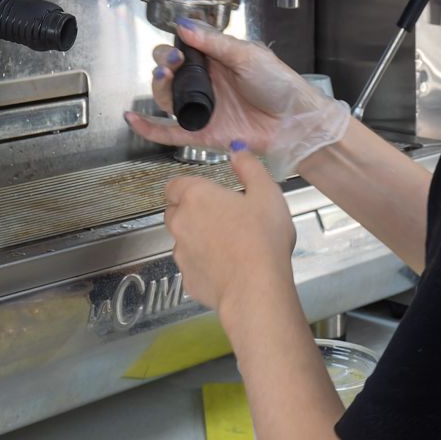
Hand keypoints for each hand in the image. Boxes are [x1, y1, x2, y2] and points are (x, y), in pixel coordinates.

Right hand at [128, 20, 349, 175]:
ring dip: (158, 87)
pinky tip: (133, 119)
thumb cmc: (279, 85)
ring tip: (163, 78)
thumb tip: (184, 25)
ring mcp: (203, 109)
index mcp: (216, 61)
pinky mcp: (202, 133)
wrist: (295, 121)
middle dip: (164, 65)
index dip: (174, 48)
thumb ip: (213, 42)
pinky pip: (169, 132)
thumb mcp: (247, 56)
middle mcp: (206, 85)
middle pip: (170, 74)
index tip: (178, 49)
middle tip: (172, 63)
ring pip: (166, 99)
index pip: (183, 51)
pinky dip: (148, 128)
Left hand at [164, 144, 296, 317]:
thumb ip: (249, 167)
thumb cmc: (262, 239)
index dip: (189, 187)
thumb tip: (238, 151)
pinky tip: (228, 267)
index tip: (208, 193)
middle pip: (175, 211)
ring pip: (182, 240)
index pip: (174, 185)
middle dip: (193, 212)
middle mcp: (180, 223)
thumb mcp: (266, 193)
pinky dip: (205, 265)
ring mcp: (180, 253)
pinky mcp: (187, 279)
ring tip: (230, 244)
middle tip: (223, 217)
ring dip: (198, 239)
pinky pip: (192, 266)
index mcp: (196, 196)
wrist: (256, 289)